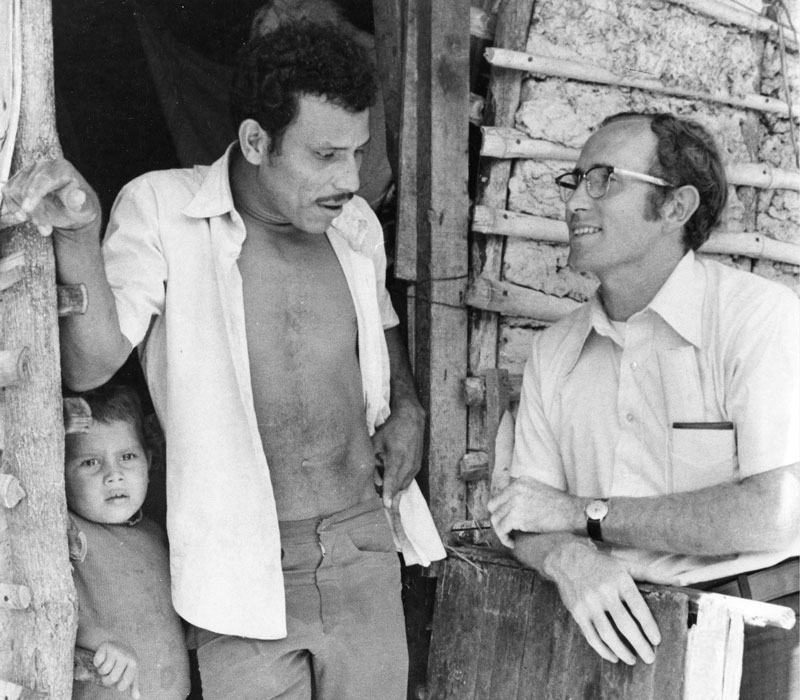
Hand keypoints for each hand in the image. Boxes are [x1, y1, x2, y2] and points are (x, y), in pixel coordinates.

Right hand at [0, 158, 98, 236]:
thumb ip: (79, 202)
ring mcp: (29, 171)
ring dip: (25, 212)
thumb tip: (78, 196)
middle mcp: (44, 166)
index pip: (43, 179)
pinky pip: (8, 191)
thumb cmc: (80, 207)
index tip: (27, 209)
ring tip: (42, 226)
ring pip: (16, 190)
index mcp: (62, 168)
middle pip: (28, 187)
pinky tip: (23, 217)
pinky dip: (13, 206)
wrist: (72, 211)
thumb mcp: (85, 207)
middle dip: (35, 212)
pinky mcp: (19, 180)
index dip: (33, 194)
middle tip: (45, 230)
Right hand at [93, 640, 140, 698]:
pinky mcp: (106, 646)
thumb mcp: (131, 671)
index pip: (123, 684)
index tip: (116, 681)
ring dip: (101, 671)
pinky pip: (97, 661)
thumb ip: (133, 684)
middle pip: (112, 678)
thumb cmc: (124, 661)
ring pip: (103, 670)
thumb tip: (136, 697)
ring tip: (105, 666)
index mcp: (133, 664)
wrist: (118, 642)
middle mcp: (126, 656)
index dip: (117, 686)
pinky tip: (102, 658)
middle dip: (106, 680)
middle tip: (108, 674)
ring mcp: (116, 650)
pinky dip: (97, 662)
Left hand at [372, 402, 424, 512]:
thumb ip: (373, 463)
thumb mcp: (376, 443)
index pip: (391, 479)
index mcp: (396, 458)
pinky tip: (392, 475)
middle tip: (377, 496)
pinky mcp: (417, 467)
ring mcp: (415, 466)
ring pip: (403, 485)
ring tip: (384, 481)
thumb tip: (374, 482)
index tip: (386, 506)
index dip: (388, 493)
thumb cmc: (390, 431)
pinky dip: (399, 482)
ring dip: (393, 487)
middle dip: (388, 493)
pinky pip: (407, 480)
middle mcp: (408, 464)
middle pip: (397, 486)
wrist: (411, 420)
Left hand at [488, 476, 580, 546]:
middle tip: (506, 530)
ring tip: (510, 538)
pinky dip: (504, 538)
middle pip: (493, 507)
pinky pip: (502, 529)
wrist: (573, 512)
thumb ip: (523, 495)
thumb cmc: (561, 506)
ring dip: (501, 531)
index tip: (507, 521)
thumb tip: (510, 509)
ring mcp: (515, 502)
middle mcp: (515, 489)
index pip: (500, 497)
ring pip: (496, 519)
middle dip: (498, 520)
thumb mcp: (539, 491)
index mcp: (520, 482)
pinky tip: (512, 543)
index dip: (502, 511)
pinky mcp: (517, 516)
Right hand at [530, 537, 662, 665]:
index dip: (649, 626)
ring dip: (621, 651)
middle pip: (624, 624)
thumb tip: (681, 582)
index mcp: (620, 580)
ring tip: (632, 660)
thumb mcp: (627, 565)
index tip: (657, 641)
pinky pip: (591, 635)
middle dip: (639, 644)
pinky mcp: (577, 611)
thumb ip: (652, 574)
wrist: (569, 559)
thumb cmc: (603, 565)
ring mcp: (589, 602)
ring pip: (607, 633)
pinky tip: (612, 657)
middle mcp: (604, 591)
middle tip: (649, 658)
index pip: (638, 607)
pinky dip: (602, 649)